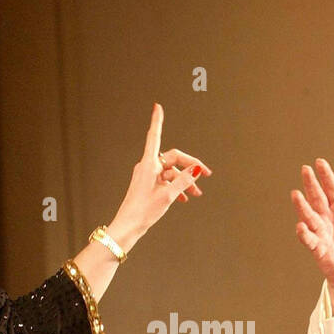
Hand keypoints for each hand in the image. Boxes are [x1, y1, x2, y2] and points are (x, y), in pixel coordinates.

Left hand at [109, 103, 211, 239]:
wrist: (128, 227)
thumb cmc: (143, 211)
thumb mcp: (167, 195)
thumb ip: (183, 181)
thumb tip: (195, 169)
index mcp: (149, 164)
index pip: (155, 136)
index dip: (157, 121)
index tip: (157, 107)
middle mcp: (147, 167)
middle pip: (172, 159)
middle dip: (189, 167)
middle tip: (205, 175)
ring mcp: (147, 176)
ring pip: (171, 173)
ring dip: (184, 181)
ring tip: (196, 194)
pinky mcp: (147, 185)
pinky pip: (165, 181)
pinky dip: (176, 186)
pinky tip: (184, 198)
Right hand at [292, 158, 333, 308]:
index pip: (332, 190)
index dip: (326, 177)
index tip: (319, 163)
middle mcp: (328, 219)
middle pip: (318, 199)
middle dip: (311, 185)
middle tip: (305, 170)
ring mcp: (322, 233)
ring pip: (310, 217)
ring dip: (302, 207)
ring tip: (296, 195)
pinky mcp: (319, 249)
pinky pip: (310, 240)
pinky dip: (305, 234)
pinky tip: (300, 226)